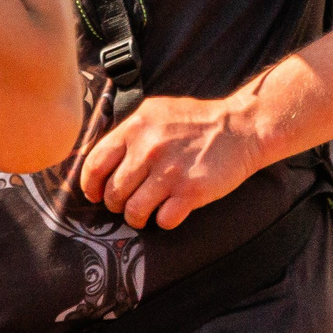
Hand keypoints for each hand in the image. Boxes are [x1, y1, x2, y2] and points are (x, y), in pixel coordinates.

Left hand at [78, 94, 269, 229]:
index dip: (91, 186)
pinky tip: (171, 209)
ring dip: (137, 217)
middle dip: (117, 204)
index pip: (95, 164)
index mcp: (135, 127)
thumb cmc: (195, 122)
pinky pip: (163, 220)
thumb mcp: (155, 112)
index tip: (96, 194)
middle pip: (113, 194)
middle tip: (127, 203)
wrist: (240, 128)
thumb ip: (128, 133)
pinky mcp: (191, 191)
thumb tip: (99, 161)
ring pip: (134, 212)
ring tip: (146, 212)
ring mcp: (170, 171)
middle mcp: (149, 149)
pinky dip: (164, 220)